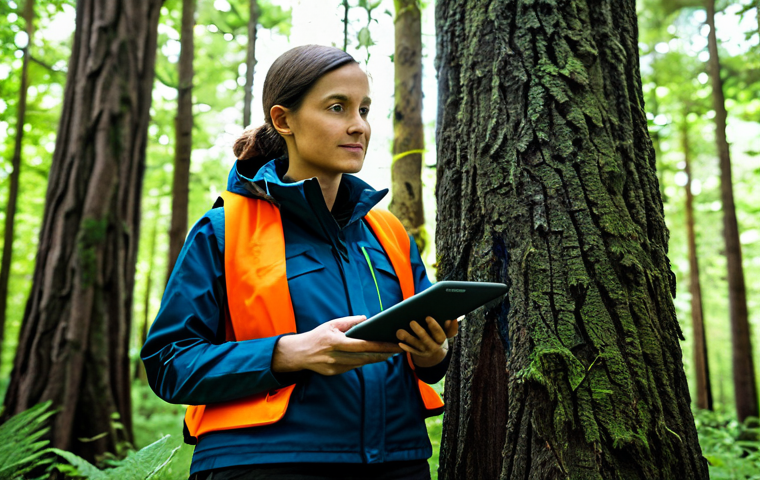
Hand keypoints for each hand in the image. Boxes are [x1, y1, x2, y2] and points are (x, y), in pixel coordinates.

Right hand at [272, 315, 403, 375]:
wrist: (298, 353)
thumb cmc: (317, 336)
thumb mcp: (331, 324)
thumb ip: (350, 321)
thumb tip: (367, 319)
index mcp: (335, 342)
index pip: (363, 345)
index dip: (380, 346)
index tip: (393, 345)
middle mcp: (335, 356)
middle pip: (365, 358)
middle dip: (382, 355)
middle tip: (397, 350)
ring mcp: (334, 367)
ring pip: (360, 364)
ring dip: (375, 359)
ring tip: (388, 353)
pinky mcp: (333, 373)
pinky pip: (352, 367)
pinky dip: (362, 362)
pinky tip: (371, 357)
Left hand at [396, 316, 458, 367]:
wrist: (435, 357)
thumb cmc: (439, 339)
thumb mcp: (447, 335)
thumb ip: (451, 328)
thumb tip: (453, 319)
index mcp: (441, 340)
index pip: (439, 334)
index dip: (434, 327)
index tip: (427, 317)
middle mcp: (433, 347)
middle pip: (426, 340)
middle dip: (419, 332)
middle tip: (412, 322)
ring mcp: (425, 351)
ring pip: (416, 345)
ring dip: (408, 338)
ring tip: (400, 331)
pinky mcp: (417, 354)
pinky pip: (411, 351)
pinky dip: (405, 348)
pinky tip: (400, 343)